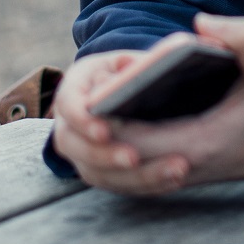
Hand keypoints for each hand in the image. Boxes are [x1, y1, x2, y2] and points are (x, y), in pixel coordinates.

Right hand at [52, 33, 194, 194]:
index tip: (104, 130)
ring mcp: (83, 151)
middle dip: (104, 155)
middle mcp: (70, 123)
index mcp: (76, 87)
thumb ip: (133, 62)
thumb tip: (133, 66)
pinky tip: (175, 179)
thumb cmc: (131, 70)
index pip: (69, 104)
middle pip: (75, 146)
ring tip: (175, 171)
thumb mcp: (130, 58)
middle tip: (134, 158)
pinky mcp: (102, 170)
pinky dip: (147, 185)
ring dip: (135, 177)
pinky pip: (118, 185)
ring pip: (96, 173)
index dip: (83, 120)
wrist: (128, 90)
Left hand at [54, 14, 243, 194]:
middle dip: (86, 135)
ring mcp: (179, 174)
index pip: (128, 143)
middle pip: (108, 165)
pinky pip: (125, 178)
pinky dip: (103, 160)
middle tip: (82, 97)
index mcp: (199, 143)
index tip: (94, 94)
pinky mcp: (179, 173)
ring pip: (112, 177)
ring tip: (85, 114)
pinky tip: (100, 130)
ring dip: (90, 150)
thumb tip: (200, 22)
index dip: (100, 123)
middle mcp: (183, 166)